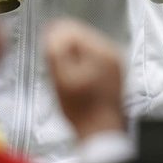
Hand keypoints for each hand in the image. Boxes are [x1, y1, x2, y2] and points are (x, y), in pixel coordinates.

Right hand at [44, 18, 126, 139]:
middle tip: (56, 68)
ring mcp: (115, 63)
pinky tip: (76, 82)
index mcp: (102, 51)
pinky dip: (82, 65)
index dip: (54, 39)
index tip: (47, 53)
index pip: (72, 30)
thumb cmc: (81, 110)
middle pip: (80, 36)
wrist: (101, 133)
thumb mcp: (61, 79)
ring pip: (86, 47)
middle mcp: (112, 53)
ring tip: (66, 78)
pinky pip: (93, 59)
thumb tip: (52, 32)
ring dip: (72, 56)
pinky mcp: (114, 72)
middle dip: (64, 48)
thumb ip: (55, 51)